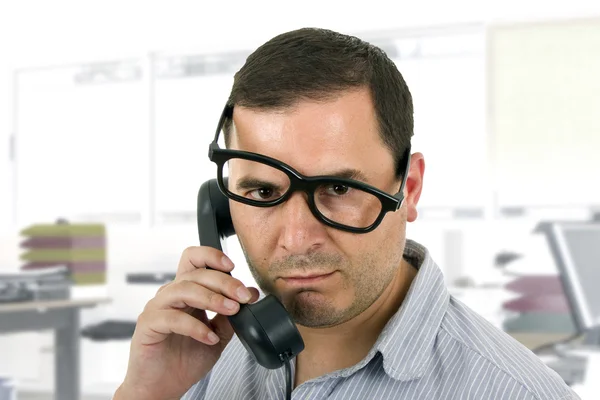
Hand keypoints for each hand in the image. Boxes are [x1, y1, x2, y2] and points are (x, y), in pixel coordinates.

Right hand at [115, 246, 259, 399]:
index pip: (194, 259)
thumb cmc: (186, 358)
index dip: (211, 256)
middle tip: (243, 296)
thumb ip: (231, 314)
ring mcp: (157, 307)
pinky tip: (210, 338)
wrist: (164, 386)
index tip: (233, 267)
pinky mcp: (148, 324)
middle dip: (224, 282)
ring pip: (184, 290)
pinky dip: (196, 327)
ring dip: (212, 298)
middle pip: (195, 274)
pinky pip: (173, 318)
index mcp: (186, 291)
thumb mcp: (218, 334)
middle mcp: (170, 294)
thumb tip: (251, 294)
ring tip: (231, 311)